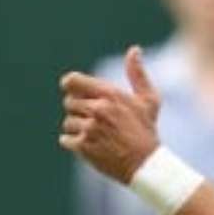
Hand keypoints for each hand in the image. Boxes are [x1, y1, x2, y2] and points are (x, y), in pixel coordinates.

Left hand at [59, 46, 161, 183]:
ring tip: (96, 135)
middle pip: (69, 102)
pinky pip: (65, 139)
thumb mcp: (148, 100)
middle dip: (79, 110)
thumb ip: (137, 73)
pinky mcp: (83, 147)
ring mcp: (89, 129)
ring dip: (77, 128)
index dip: (70, 85)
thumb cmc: (146, 130)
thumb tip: (134, 49)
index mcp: (110, 94)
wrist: (146, 164)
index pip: (72, 81)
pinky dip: (74, 143)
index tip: (74, 91)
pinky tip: (90, 145)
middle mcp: (98, 109)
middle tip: (95, 120)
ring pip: (67, 122)